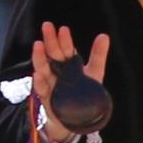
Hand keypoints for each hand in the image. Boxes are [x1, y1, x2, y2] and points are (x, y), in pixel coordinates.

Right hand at [28, 23, 113, 142]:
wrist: (78, 117)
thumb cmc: (84, 92)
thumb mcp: (95, 72)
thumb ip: (98, 55)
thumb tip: (104, 35)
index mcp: (69, 64)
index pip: (66, 49)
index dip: (64, 40)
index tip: (63, 29)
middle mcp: (57, 71)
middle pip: (53, 54)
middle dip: (50, 41)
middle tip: (47, 26)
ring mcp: (50, 83)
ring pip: (43, 68)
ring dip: (39, 57)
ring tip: (38, 45)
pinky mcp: (47, 98)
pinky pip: (41, 89)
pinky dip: (39, 82)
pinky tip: (38, 73)